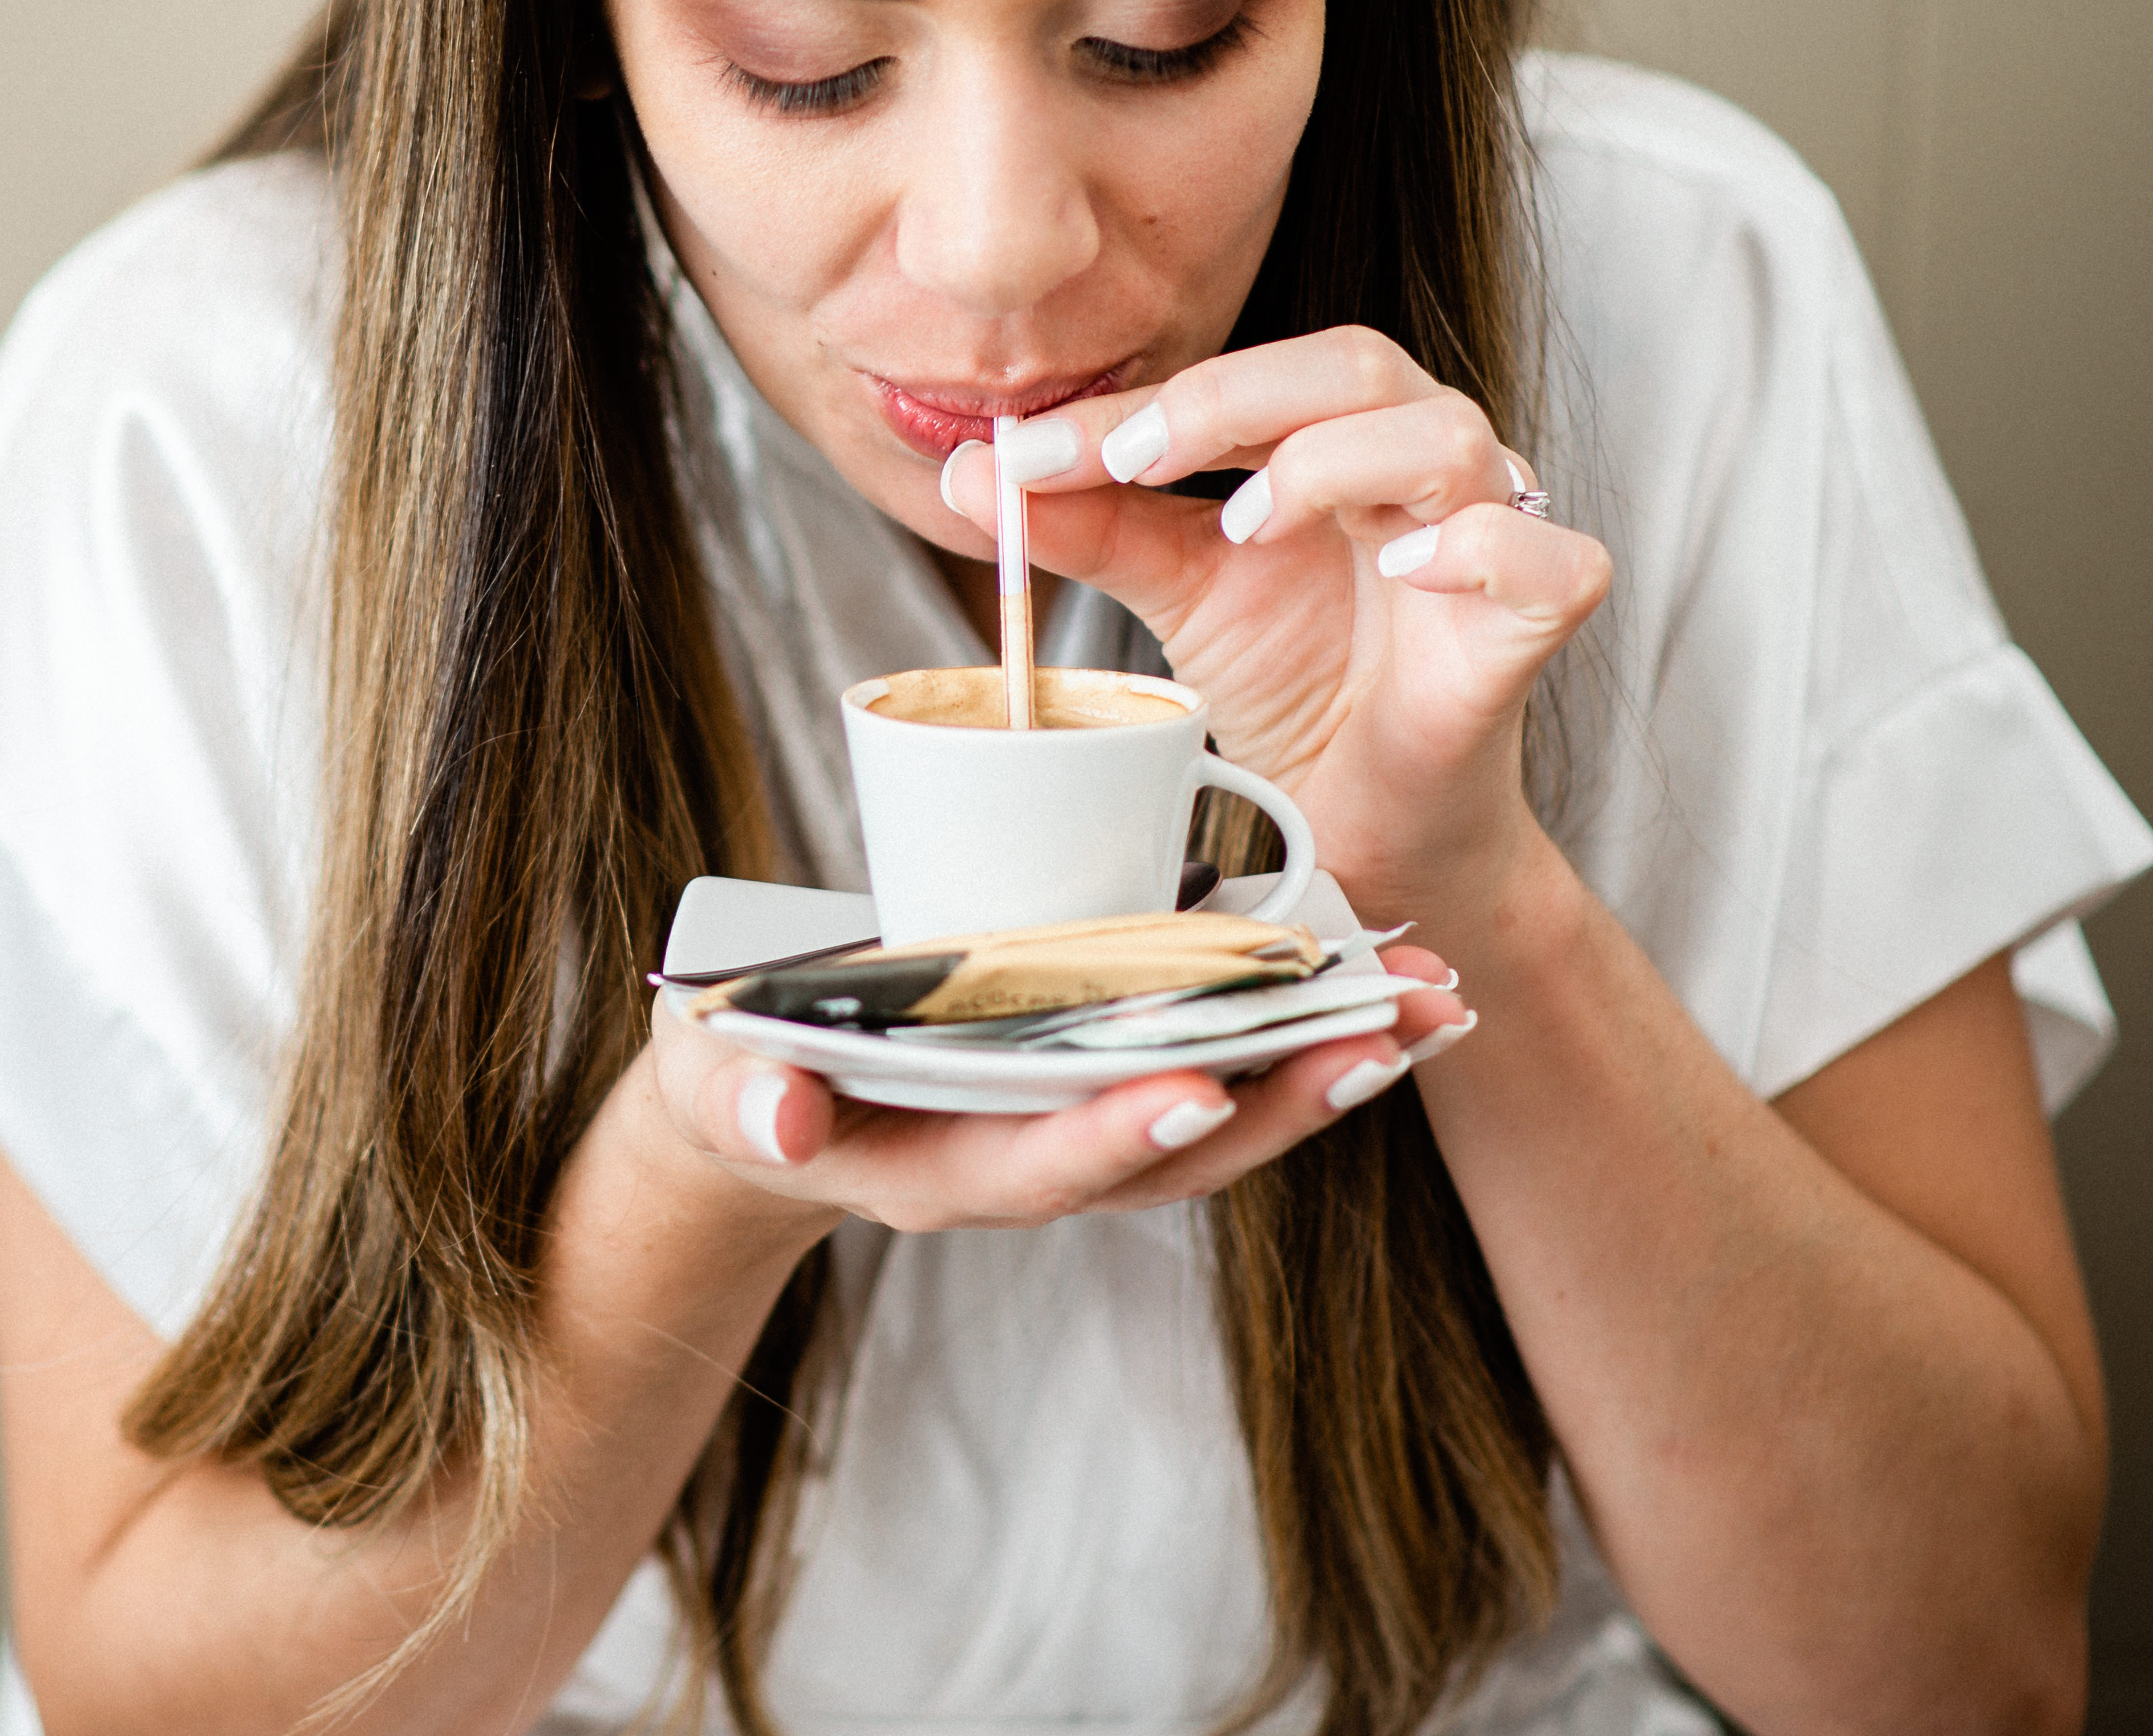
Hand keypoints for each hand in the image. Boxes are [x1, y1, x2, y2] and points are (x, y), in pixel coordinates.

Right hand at [630, 946, 1473, 1238]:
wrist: (768, 1102)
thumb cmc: (740, 1080)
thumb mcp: (720, 1088)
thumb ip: (744, 1100)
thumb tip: (772, 1118)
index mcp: (942, 1172)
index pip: (1046, 1164)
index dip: (1121, 1132)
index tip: (1202, 1090)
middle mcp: (1035, 1164)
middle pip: (1175, 1153)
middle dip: (1286, 1102)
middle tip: (1386, 1039)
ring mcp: (1081, 1128)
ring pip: (1224, 1119)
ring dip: (1329, 1067)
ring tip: (1432, 1004)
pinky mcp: (1108, 1080)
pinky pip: (1224, 1066)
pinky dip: (1306, 1031)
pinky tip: (1386, 980)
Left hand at [949, 328, 1610, 921]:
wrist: (1359, 832)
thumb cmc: (1296, 690)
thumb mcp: (1175, 594)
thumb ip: (1092, 525)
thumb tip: (973, 470)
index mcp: (1345, 437)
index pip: (1258, 375)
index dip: (1151, 399)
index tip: (1037, 449)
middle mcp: (1426, 466)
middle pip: (1358, 366)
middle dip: (1229, 401)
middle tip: (1128, 459)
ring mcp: (1494, 538)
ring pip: (1448, 435)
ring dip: (1330, 461)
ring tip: (1244, 526)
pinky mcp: (1533, 626)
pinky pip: (1550, 557)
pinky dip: (1475, 549)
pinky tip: (1401, 567)